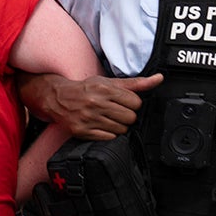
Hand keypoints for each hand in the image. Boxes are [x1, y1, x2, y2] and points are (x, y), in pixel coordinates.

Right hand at [28, 73, 163, 140]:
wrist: (58, 97)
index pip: (135, 102)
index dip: (132, 103)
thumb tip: (158, 78)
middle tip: (116, 111)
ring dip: (118, 125)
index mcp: (105, 88)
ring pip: (121, 130)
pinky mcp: (82, 131)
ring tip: (107, 118)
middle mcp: (96, 103)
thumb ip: (135, 83)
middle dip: (126, 115)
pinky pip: (108, 138)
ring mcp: (89, 118)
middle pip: (130, 117)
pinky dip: (108, 133)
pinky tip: (100, 125)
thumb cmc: (86, 89)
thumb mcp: (109, 81)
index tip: (123, 102)